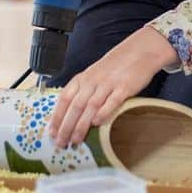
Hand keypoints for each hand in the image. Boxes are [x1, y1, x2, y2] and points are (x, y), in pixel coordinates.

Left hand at [49, 26, 178, 147]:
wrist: (140, 51)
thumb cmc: (115, 66)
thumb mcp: (94, 75)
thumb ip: (83, 91)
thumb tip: (70, 115)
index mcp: (83, 78)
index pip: (64, 98)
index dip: (57, 116)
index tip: (51, 132)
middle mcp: (93, 80)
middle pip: (75, 105)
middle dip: (66, 126)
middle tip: (61, 142)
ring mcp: (108, 83)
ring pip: (90, 106)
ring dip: (81, 125)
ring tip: (75, 140)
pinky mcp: (124, 87)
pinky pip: (111, 101)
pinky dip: (103, 112)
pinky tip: (97, 124)